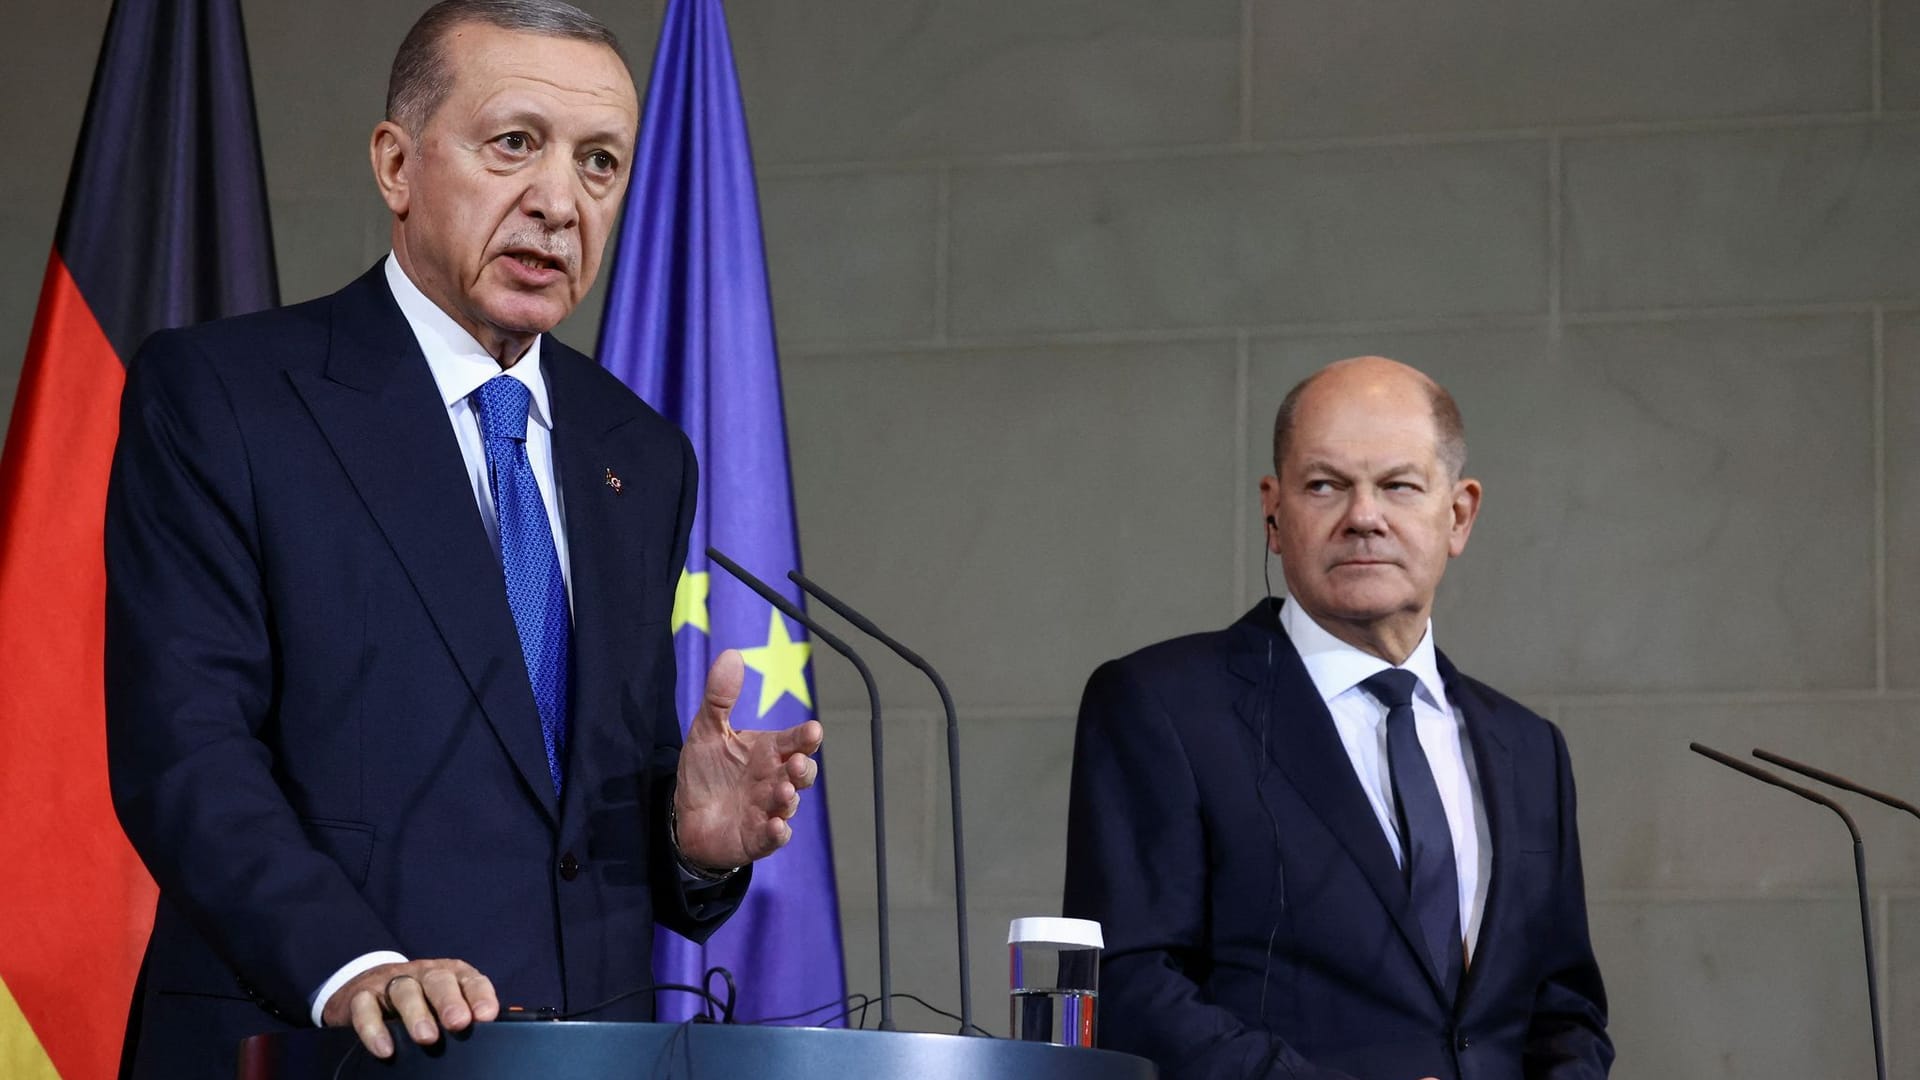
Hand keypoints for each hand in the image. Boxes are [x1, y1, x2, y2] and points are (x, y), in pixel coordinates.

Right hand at [320, 958, 497, 1058]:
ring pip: (405, 990)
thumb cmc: (418, 1003)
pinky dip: (374, 1028)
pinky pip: (366, 1008)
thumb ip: (466, 1014)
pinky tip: (385, 1048)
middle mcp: (423, 974)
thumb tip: (496, 1033)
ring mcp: (391, 982)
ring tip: (427, 1038)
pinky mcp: (361, 996)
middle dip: (450, 1001)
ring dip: (417, 1014)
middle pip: (439, 981)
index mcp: (451, 975)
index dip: (480, 995)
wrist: (364, 990)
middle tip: (458, 1023)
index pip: (471, 980)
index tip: (486, 1015)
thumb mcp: (443, 1005)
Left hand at [674, 650, 823, 869]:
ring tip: (783, 792)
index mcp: (768, 752)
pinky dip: (777, 833)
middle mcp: (774, 779)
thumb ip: (720, 697)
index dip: (805, 737)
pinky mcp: (756, 837)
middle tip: (796, 763)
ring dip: (789, 799)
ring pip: (789, 804)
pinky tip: (776, 826)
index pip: (794, 741)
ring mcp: (767, 809)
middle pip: (801, 773)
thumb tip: (732, 654)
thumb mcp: (707, 731)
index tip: (813, 731)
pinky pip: (774, 837)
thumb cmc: (706, 772)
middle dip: (804, 769)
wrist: (685, 817)